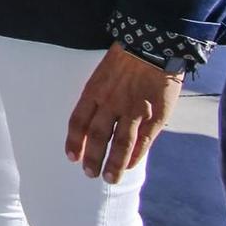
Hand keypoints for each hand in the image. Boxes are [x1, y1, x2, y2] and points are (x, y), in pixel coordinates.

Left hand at [66, 44, 181, 183]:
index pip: (78, 121)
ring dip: (114, 164)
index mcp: (94, 91)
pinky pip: (143, 141)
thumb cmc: (125, 59)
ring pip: (120, 144)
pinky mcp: (155, 116)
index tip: (71, 157)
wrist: (154, 46)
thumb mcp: (102, 74)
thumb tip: (92, 121)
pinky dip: (135, 156)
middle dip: (92, 158)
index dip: (73, 141)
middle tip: (89, 174)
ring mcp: (134, 111)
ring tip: (109, 178)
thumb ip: (98, 97)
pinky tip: (130, 165)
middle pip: (97, 137)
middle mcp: (111, 103)